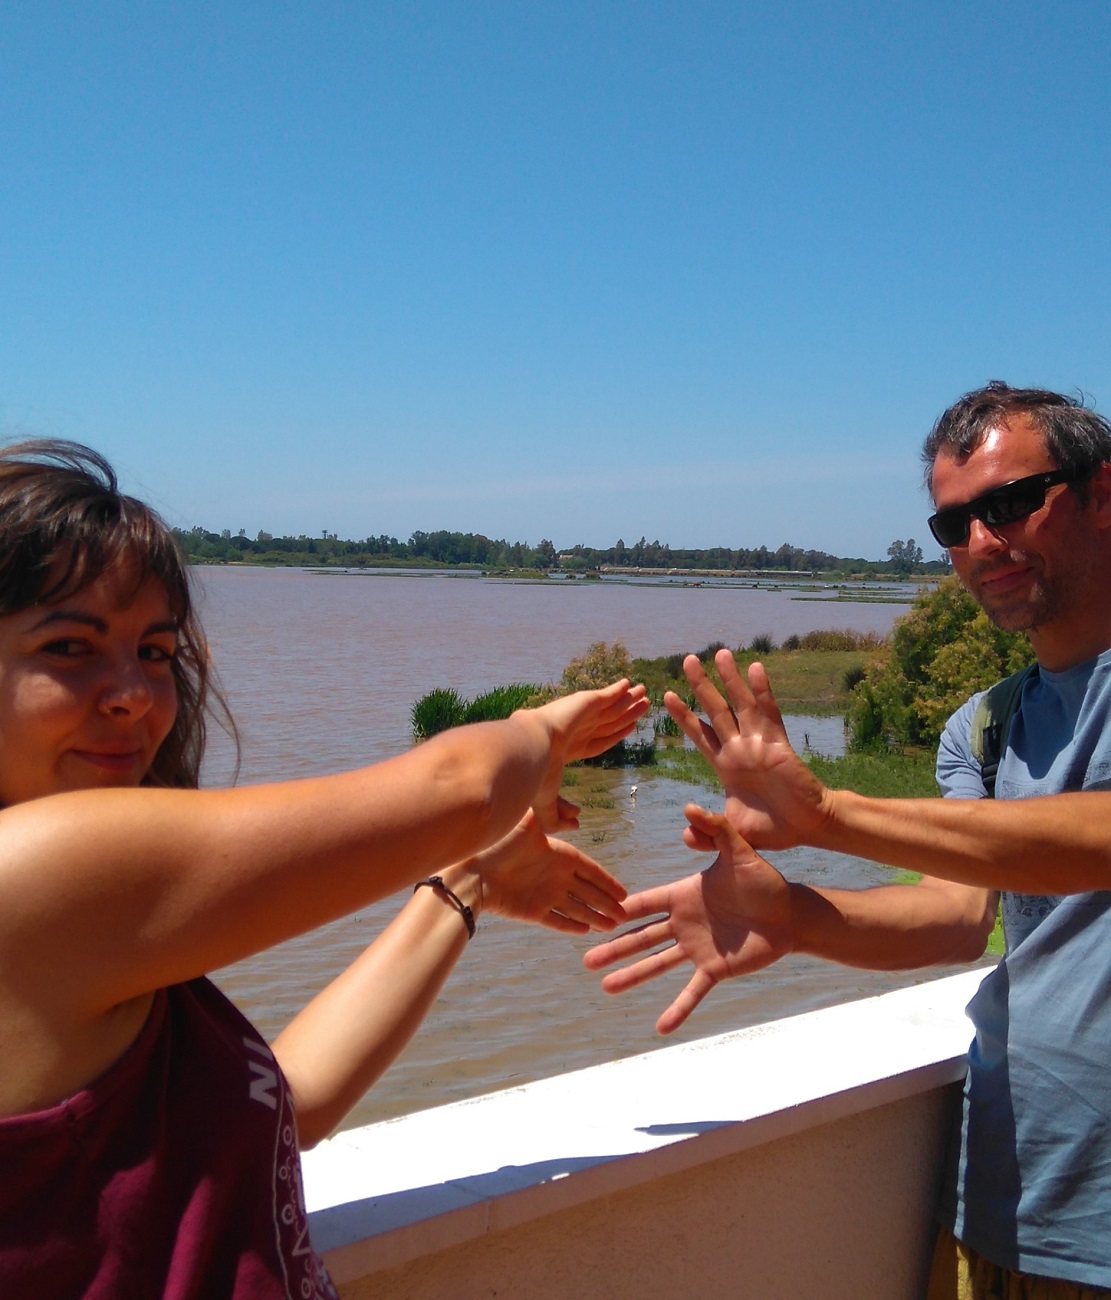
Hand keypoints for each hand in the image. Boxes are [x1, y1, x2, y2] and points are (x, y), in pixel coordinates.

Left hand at [463, 810, 628, 934]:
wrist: (472, 871)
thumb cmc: (497, 843)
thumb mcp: (527, 822)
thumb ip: (550, 812)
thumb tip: (574, 808)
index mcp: (558, 855)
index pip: (590, 870)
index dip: (607, 881)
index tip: (623, 892)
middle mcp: (555, 877)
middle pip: (588, 893)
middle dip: (606, 903)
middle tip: (625, 914)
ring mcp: (544, 895)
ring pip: (577, 909)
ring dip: (594, 917)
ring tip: (613, 926)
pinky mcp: (532, 912)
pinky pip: (557, 921)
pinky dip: (570, 926)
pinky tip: (586, 931)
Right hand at [530, 679, 648, 829]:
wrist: (528, 750)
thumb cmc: (534, 778)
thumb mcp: (547, 806)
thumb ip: (559, 819)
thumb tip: (575, 825)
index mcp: (568, 748)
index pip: (598, 741)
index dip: (615, 735)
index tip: (629, 728)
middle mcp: (575, 728)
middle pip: (609, 721)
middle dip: (626, 714)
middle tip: (643, 705)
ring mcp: (580, 713)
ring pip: (612, 707)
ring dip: (628, 700)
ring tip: (645, 693)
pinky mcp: (585, 702)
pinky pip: (608, 695)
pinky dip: (618, 689)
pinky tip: (629, 684)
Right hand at [583, 804, 794, 1033]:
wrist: (790, 914)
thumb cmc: (764, 880)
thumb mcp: (739, 850)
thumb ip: (716, 829)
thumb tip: (691, 806)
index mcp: (683, 895)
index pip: (645, 904)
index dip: (621, 911)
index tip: (595, 915)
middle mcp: (684, 923)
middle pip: (641, 937)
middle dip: (614, 949)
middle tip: (586, 960)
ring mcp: (697, 948)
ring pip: (658, 965)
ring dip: (632, 977)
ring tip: (606, 988)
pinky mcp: (715, 969)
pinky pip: (693, 992)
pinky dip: (678, 1010)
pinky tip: (660, 1027)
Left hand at [665, 650, 828, 848]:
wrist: (808, 828)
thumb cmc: (772, 829)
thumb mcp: (732, 832)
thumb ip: (708, 832)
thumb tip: (684, 833)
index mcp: (725, 765)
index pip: (699, 734)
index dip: (684, 715)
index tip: (665, 695)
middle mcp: (739, 749)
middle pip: (715, 710)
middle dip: (701, 685)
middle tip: (688, 659)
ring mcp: (759, 744)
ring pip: (740, 704)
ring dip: (730, 679)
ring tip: (719, 652)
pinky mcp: (779, 744)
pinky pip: (769, 713)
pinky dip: (762, 690)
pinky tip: (756, 668)